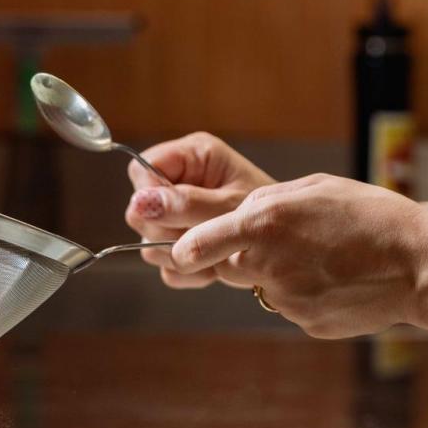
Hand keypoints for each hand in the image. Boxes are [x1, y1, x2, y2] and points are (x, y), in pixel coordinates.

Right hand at [123, 133, 274, 289]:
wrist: (288, 244)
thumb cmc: (270, 214)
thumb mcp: (230, 206)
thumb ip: (187, 204)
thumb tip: (140, 203)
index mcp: (192, 156)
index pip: (141, 168)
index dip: (149, 196)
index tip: (175, 217)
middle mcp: (180, 180)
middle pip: (139, 207)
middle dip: (167, 231)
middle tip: (203, 237)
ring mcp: (178, 212)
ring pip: (148, 238)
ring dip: (180, 254)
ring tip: (216, 255)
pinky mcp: (180, 239)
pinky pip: (163, 261)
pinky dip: (186, 271)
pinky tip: (213, 268)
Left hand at [167, 174, 427, 337]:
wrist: (420, 266)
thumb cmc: (371, 215)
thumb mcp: (315, 188)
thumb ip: (266, 203)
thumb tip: (236, 219)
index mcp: (265, 222)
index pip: (196, 245)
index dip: (183, 248)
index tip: (179, 251)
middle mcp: (268, 264)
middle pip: (225, 266)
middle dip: (235, 255)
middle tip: (278, 241)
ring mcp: (286, 299)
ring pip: (259, 286)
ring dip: (273, 272)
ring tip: (319, 255)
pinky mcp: (304, 322)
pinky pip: (289, 305)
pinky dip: (303, 292)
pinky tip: (336, 277)